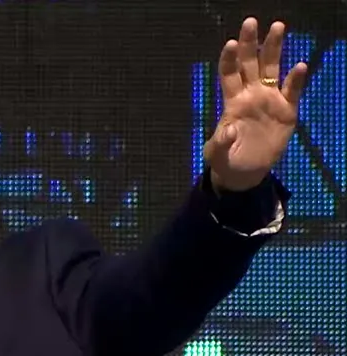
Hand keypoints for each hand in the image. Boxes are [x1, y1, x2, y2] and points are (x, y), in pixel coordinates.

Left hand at [204, 17, 308, 192]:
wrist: (246, 172)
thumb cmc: (226, 160)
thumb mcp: (217, 154)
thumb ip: (220, 142)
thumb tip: (229, 129)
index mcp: (232, 101)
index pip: (229, 74)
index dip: (229, 59)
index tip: (230, 43)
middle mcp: (251, 94)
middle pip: (250, 64)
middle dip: (250, 43)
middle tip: (250, 22)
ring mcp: (269, 100)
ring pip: (272, 68)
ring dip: (274, 48)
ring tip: (277, 27)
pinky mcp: (286, 110)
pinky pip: (291, 91)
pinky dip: (295, 79)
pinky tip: (299, 66)